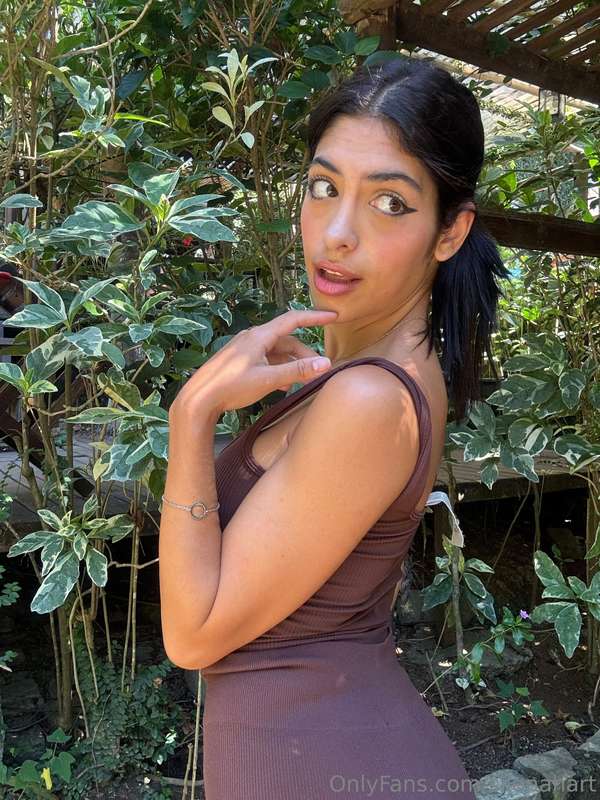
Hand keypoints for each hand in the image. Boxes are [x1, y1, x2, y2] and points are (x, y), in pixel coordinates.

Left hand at [170, 308, 338, 418]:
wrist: (199, 399)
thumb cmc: (231, 387)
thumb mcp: (268, 379)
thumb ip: (297, 371)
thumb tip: (325, 363)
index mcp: (259, 336)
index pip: (293, 320)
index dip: (314, 317)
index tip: (333, 316)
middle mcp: (252, 338)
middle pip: (286, 340)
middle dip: (305, 354)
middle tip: (319, 370)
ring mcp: (245, 350)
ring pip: (276, 352)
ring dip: (291, 364)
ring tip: (302, 381)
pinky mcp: (239, 361)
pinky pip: (265, 360)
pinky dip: (278, 369)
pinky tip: (282, 386)